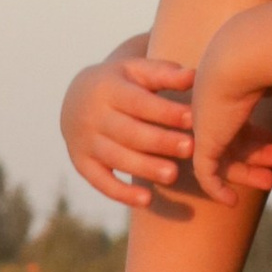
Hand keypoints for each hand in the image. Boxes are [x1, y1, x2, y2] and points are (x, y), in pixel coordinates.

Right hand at [60, 36, 195, 207]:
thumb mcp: (137, 71)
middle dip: (160, 141)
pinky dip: (122, 194)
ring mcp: (84, 142)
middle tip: (190, 148)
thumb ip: (165, 74)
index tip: (193, 118)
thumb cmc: (121, 84)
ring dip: (145, 168)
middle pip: (128, 132)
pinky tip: (147, 200)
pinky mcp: (82, 164)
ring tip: (173, 175)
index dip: (166, 112)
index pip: (139, 102)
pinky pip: (101, 182)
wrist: (77, 99)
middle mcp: (91, 116)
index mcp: (107, 88)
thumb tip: (195, 77)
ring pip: (116, 158)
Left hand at [187, 20, 271, 205]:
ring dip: (246, 171)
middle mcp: (208, 108)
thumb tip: (271, 88)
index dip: (256, 134)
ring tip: (271, 181)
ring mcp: (203, 126)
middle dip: (256, 154)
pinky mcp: (202, 144)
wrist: (242, 58)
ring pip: (223, 158)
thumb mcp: (267, 73)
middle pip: (231, 139)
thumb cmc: (263, 60)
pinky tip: (231, 202)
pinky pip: (205, 174)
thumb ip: (266, 83)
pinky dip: (216, 189)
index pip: (236, 120)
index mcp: (222, 91)